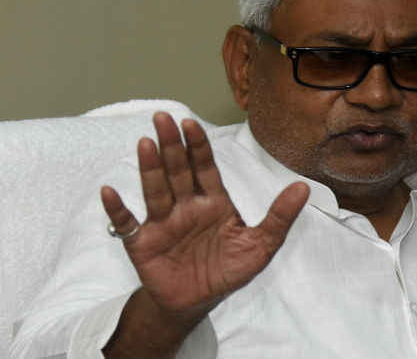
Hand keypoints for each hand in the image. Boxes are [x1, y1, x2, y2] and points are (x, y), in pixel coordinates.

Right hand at [101, 112, 308, 325]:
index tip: (191, 124)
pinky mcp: (143, 242)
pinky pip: (127, 224)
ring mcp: (163, 222)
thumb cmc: (227, 270)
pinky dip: (118, 209)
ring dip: (150, 167)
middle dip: (172, 145)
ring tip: (145, 143)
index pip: (205, 168)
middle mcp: (186, 206)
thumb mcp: (261, 246)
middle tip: (163, 118)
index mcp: (213, 202)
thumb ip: (279, 217)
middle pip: (178, 171)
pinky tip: (110, 191)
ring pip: (156, 189)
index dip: (198, 146)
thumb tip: (303, 188)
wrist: (196, 303)